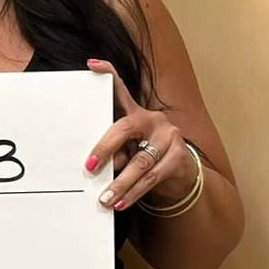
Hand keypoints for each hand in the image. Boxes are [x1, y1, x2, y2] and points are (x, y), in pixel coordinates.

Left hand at [85, 60, 194, 211]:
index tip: (91, 65)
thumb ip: (114, 150)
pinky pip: (152, 178)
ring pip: (139, 162)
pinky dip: (134, 193)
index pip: (121, 91)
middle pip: (124, 128)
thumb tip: (92, 166)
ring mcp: (169, 137)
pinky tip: (121, 203)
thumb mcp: (127, 149)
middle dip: (104, 148)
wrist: (178, 175)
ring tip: (104, 198)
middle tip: (89, 167)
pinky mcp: (179, 157)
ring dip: (119, 183)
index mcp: (136, 114)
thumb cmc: (143, 157)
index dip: (108, 75)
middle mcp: (153, 120)